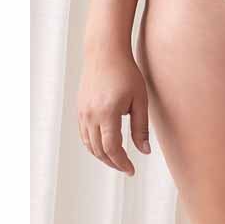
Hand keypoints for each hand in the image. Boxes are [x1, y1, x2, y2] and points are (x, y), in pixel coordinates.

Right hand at [77, 44, 150, 175]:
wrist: (104, 52)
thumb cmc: (126, 73)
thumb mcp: (140, 101)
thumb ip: (141, 128)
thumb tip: (144, 151)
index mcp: (107, 113)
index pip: (112, 148)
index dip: (122, 163)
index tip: (131, 170)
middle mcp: (91, 114)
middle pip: (99, 150)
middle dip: (113, 162)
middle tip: (127, 168)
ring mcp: (82, 112)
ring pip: (89, 144)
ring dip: (103, 156)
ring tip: (118, 160)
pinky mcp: (80, 108)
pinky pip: (84, 134)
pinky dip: (94, 145)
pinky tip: (105, 148)